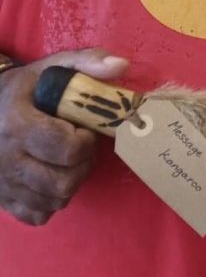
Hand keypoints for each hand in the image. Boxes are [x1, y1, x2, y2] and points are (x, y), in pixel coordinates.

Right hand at [0, 49, 128, 225]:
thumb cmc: (24, 88)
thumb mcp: (50, 68)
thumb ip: (86, 62)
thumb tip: (122, 66)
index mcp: (17, 125)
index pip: (66, 149)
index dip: (84, 141)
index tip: (82, 130)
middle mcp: (6, 159)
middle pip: (63, 181)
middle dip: (83, 164)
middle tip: (80, 148)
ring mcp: (3, 184)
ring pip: (55, 201)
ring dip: (71, 183)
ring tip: (67, 161)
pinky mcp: (3, 200)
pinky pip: (39, 215)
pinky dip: (52, 201)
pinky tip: (50, 178)